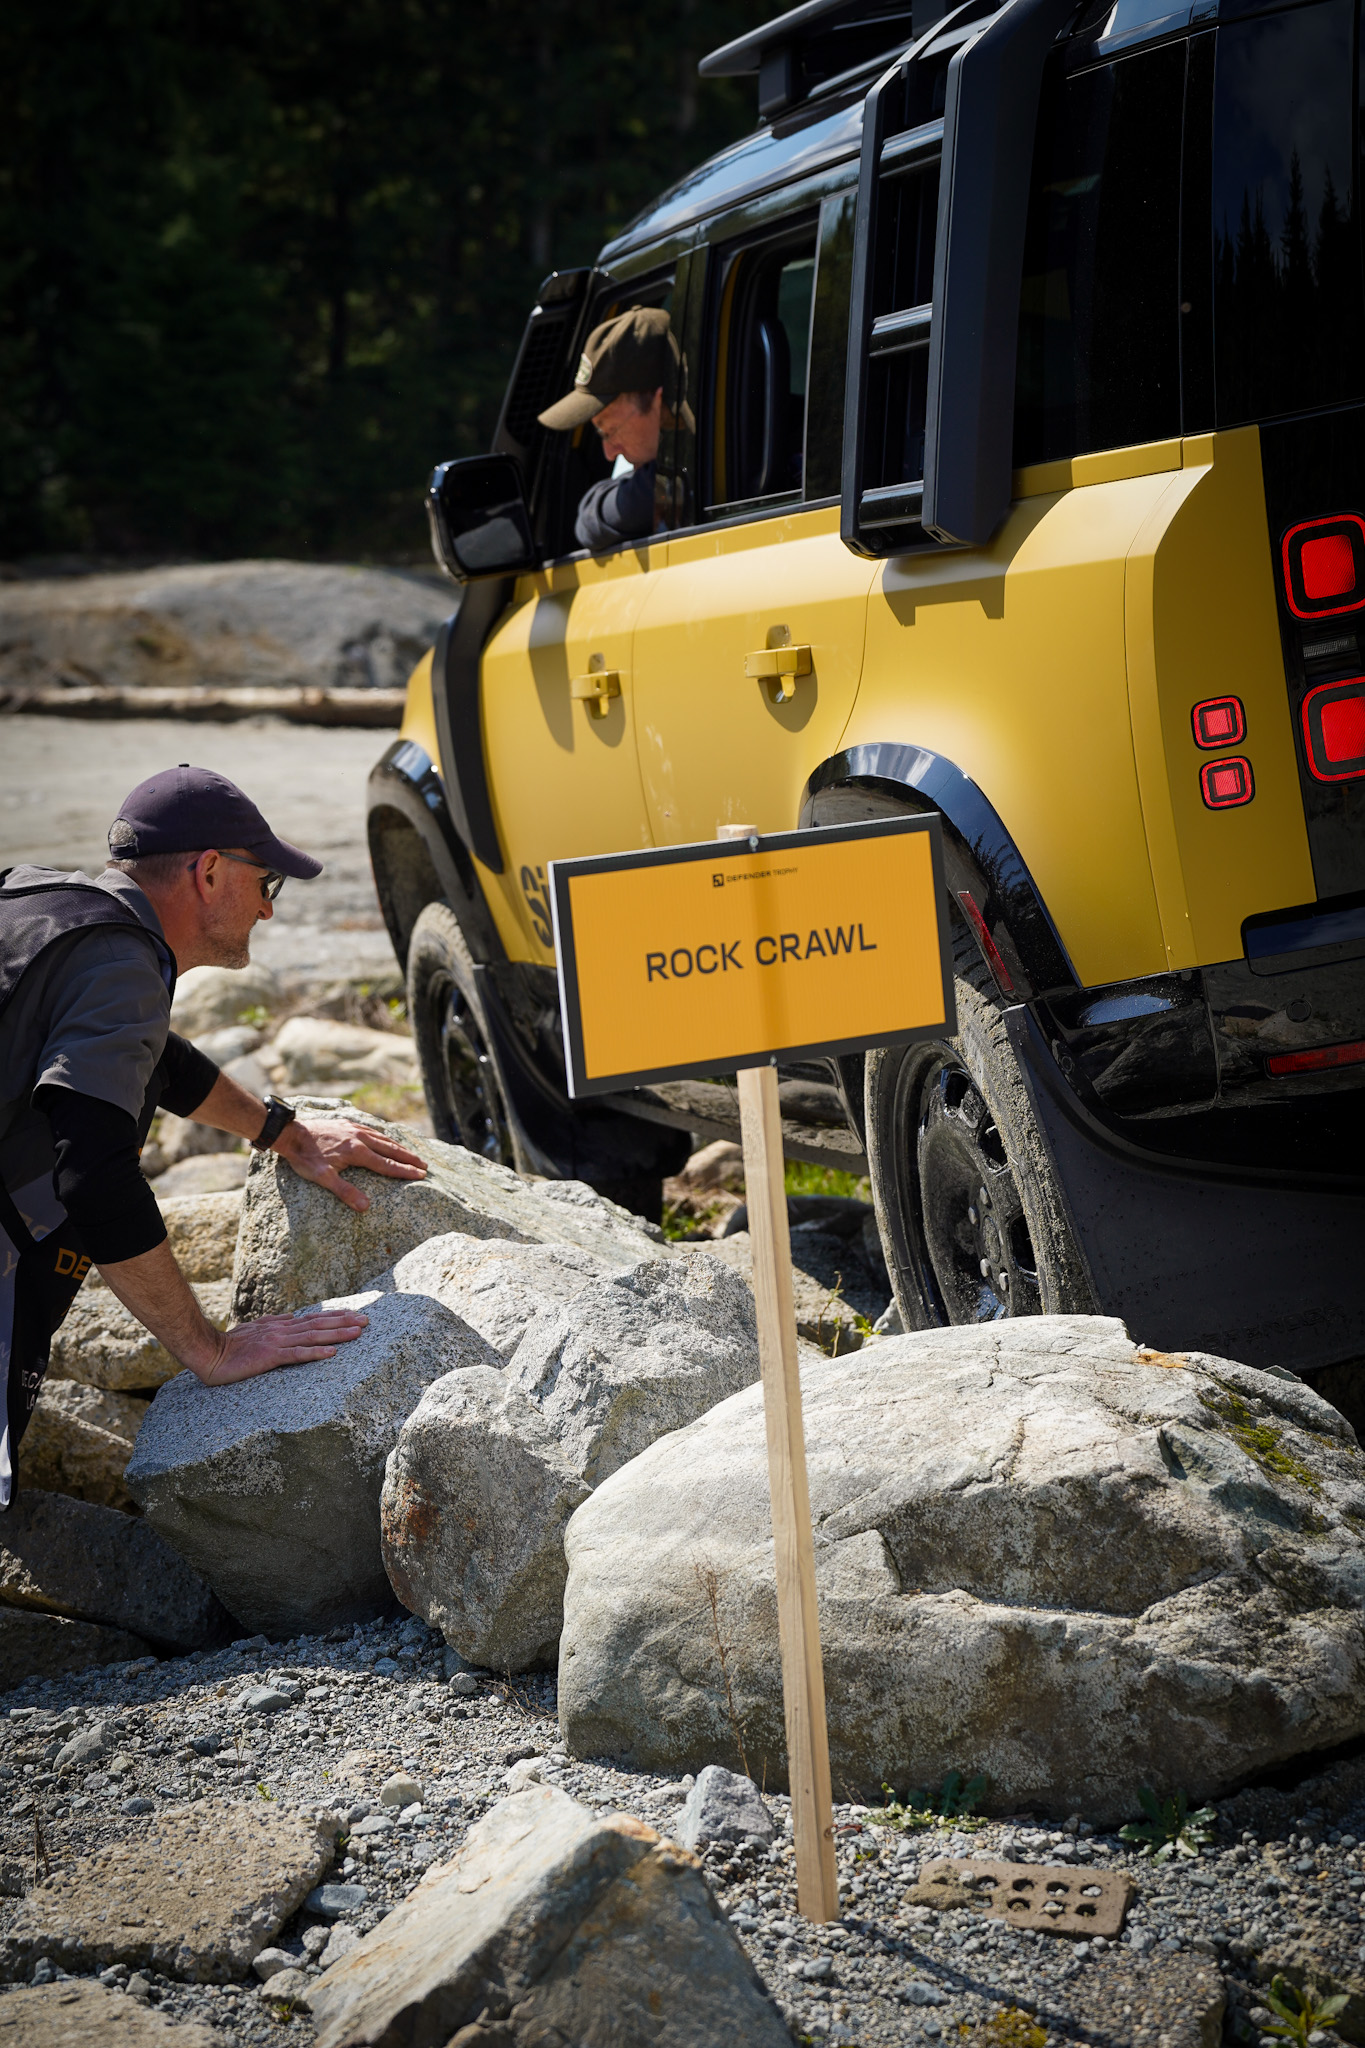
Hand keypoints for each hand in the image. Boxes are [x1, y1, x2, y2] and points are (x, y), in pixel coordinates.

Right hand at [196, 1307, 371, 1384]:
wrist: (208, 1353)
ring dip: (338, 1334)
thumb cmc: (230, 1345)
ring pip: (314, 1337)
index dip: (335, 1316)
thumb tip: (291, 1315)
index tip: (354, 1313)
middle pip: (319, 1324)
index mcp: (280, 1325)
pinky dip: (316, 1354)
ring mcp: (277, 1342)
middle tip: (368, 1320)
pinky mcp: (270, 1357)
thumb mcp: (255, 1329)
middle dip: (345, 1322)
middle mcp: (282, 1330)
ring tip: (358, 1332)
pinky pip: (297, 1355)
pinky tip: (333, 1354)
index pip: (313, 1318)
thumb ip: (274, 1323)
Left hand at [271, 1119, 426, 1212]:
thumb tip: (366, 1207)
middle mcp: (360, 1137)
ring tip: (411, 1153)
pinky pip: (372, 1129)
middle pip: (390, 1149)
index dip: (405, 1171)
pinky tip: (385, 1138)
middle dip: (409, 1158)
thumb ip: (346, 1192)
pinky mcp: (347, 1123)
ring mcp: (354, 1128)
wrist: (291, 1133)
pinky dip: (384, 1136)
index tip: (421, 1175)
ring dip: (399, 1146)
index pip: (387, 1164)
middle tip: (424, 1165)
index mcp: (357, 1152)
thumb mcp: (323, 1178)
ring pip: (383, 1137)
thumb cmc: (306, 1158)